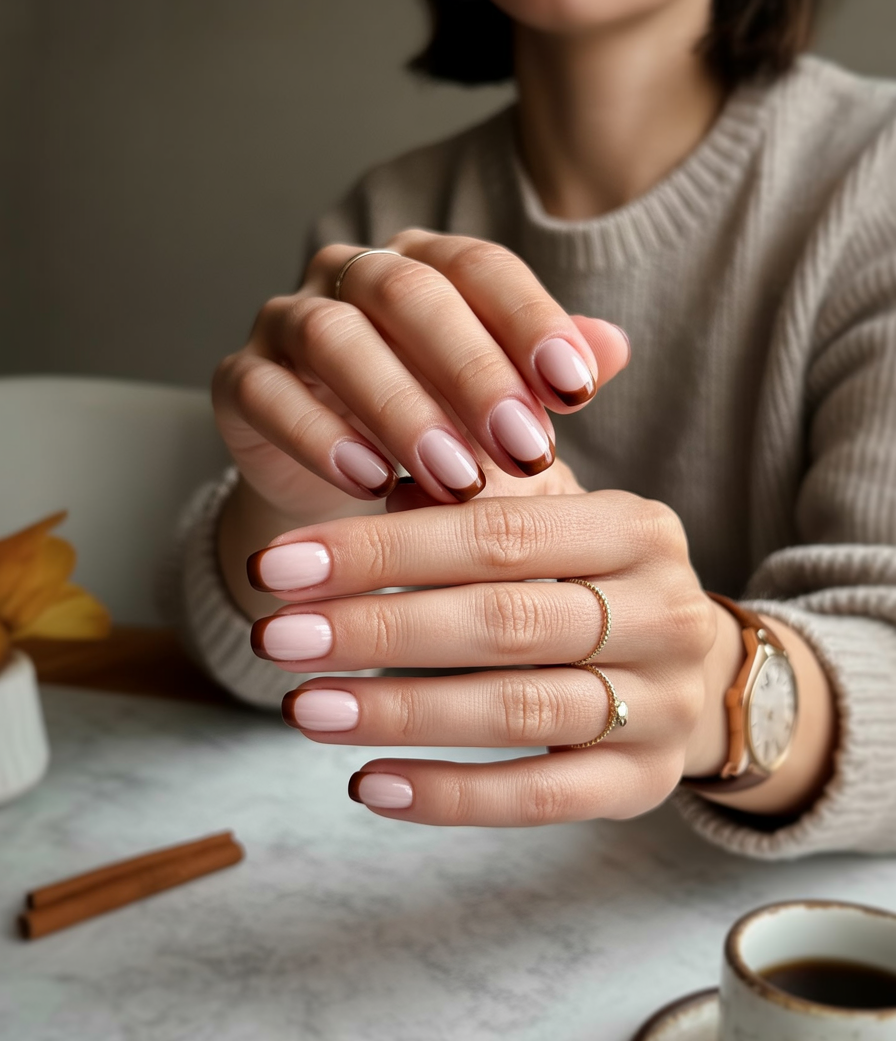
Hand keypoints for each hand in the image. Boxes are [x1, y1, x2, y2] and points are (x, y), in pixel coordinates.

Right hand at [212, 230, 628, 522]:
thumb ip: (545, 375)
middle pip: (409, 293)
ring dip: (400, 408)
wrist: (337, 481)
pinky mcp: (240, 381)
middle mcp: (353, 277)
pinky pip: (267, 394)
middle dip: (472, 373)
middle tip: (524, 448)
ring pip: (335, 339)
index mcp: (424, 266)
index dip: (530, 321)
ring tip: (454, 478)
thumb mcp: (497, 410)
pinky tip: (368, 482)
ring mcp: (287, 323)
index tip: (579, 389)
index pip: (481, 267)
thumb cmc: (433, 433)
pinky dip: (317, 437)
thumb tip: (616, 347)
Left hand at [247, 491, 723, 826]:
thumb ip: (472, 500)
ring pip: (518, 710)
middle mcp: (666, 613)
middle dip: (378, 629)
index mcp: (637, 529)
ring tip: (307, 708)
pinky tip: (369, 786)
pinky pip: (539, 798)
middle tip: (278, 638)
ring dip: (400, 713)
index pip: (496, 534)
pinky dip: (450, 795)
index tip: (280, 567)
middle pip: (504, 621)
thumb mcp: (551, 523)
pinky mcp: (644, 783)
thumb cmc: (587, 584)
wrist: (691, 670)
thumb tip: (369, 480)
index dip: (382, 551)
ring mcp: (665, 705)